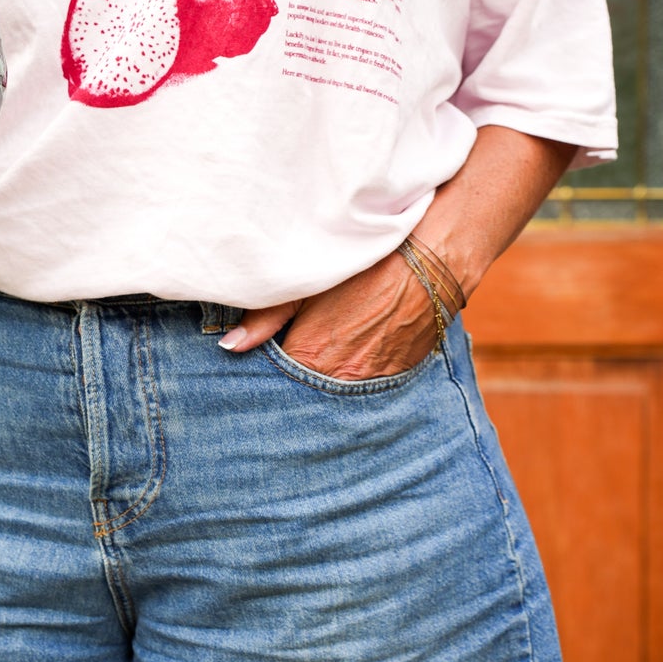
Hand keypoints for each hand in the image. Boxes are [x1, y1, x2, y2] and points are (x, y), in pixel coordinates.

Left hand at [219, 250, 439, 381]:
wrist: (432, 264)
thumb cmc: (365, 267)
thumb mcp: (309, 285)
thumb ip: (266, 318)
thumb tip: (231, 346)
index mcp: (312, 359)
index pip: (276, 385)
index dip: (263, 379)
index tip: (252, 375)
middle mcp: (342, 381)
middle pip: (305, 397)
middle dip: (291, 389)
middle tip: (278, 374)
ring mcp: (373, 385)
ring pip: (336, 397)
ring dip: (323, 386)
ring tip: (316, 368)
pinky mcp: (396, 379)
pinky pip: (365, 391)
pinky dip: (351, 381)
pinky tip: (346, 363)